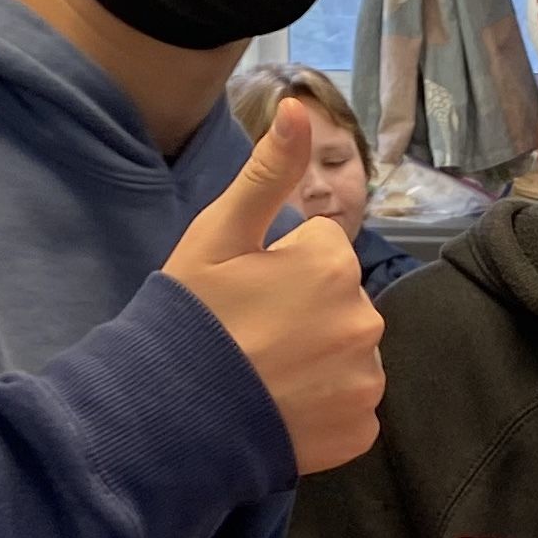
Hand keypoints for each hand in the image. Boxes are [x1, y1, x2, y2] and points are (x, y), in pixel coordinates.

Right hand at [166, 101, 384, 474]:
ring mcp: (367, 380)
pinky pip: (351, 406)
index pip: (319, 252)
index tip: (244, 294)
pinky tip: (281, 408)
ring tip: (263, 374)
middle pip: (339, 303)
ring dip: (317, 360)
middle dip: (304, 313)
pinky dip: (323, 407)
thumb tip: (300, 107)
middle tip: (249, 336)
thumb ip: (267, 172)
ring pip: (348, 354)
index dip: (279, 269)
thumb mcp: (218, 235)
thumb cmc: (190, 319)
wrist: (170, 419)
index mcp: (334, 265)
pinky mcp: (361, 431)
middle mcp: (366, 320)